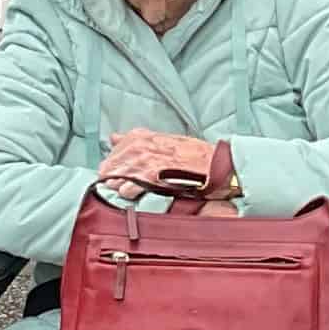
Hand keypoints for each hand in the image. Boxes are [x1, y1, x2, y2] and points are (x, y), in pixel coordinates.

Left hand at [99, 128, 226, 194]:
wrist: (223, 166)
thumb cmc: (200, 157)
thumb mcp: (170, 142)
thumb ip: (142, 140)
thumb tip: (115, 137)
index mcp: (155, 137)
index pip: (125, 142)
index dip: (115, 155)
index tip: (108, 166)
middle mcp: (155, 145)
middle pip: (123, 155)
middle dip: (112, 168)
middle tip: (106, 180)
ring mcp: (159, 160)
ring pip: (129, 168)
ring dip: (118, 179)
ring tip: (113, 187)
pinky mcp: (165, 175)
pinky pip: (141, 180)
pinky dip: (131, 186)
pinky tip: (126, 192)